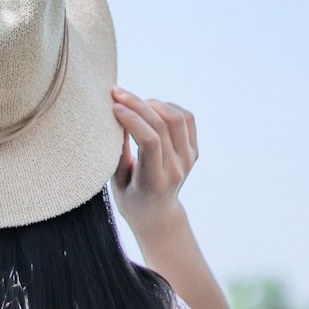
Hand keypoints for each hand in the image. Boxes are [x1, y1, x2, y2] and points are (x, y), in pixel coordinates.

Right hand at [110, 88, 197, 236]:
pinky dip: (169, 107)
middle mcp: (177, 169)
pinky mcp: (194, 151)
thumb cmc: (130, 198)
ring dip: (153, 103)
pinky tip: (151, 107)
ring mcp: (189, 160)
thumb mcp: (117, 181)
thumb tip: (117, 116)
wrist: (158, 215)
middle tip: (117, 93)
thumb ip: (119, 152)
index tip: (114, 108)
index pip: (150, 142)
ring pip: (177, 118)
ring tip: (134, 102)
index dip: (132, 119)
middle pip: (162, 125)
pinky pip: (187, 119)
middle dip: (137, 104)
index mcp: (154, 181)